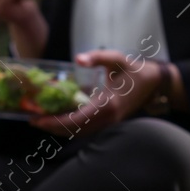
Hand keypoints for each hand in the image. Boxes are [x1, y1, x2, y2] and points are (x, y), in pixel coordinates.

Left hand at [29, 49, 164, 137]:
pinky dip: (71, 127)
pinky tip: (59, 118)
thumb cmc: (135, 70)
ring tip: (42, 120)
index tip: (37, 119)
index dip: (54, 122)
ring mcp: (110, 124)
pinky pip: (86, 130)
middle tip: (33, 119)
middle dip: (52, 128)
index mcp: (107, 105)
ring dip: (60, 129)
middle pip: (74, 131)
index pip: (75, 121)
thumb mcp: (118, 58)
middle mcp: (108, 119)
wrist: (155, 82)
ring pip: (80, 133)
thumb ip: (98, 57)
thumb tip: (78, 58)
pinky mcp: (110, 123)